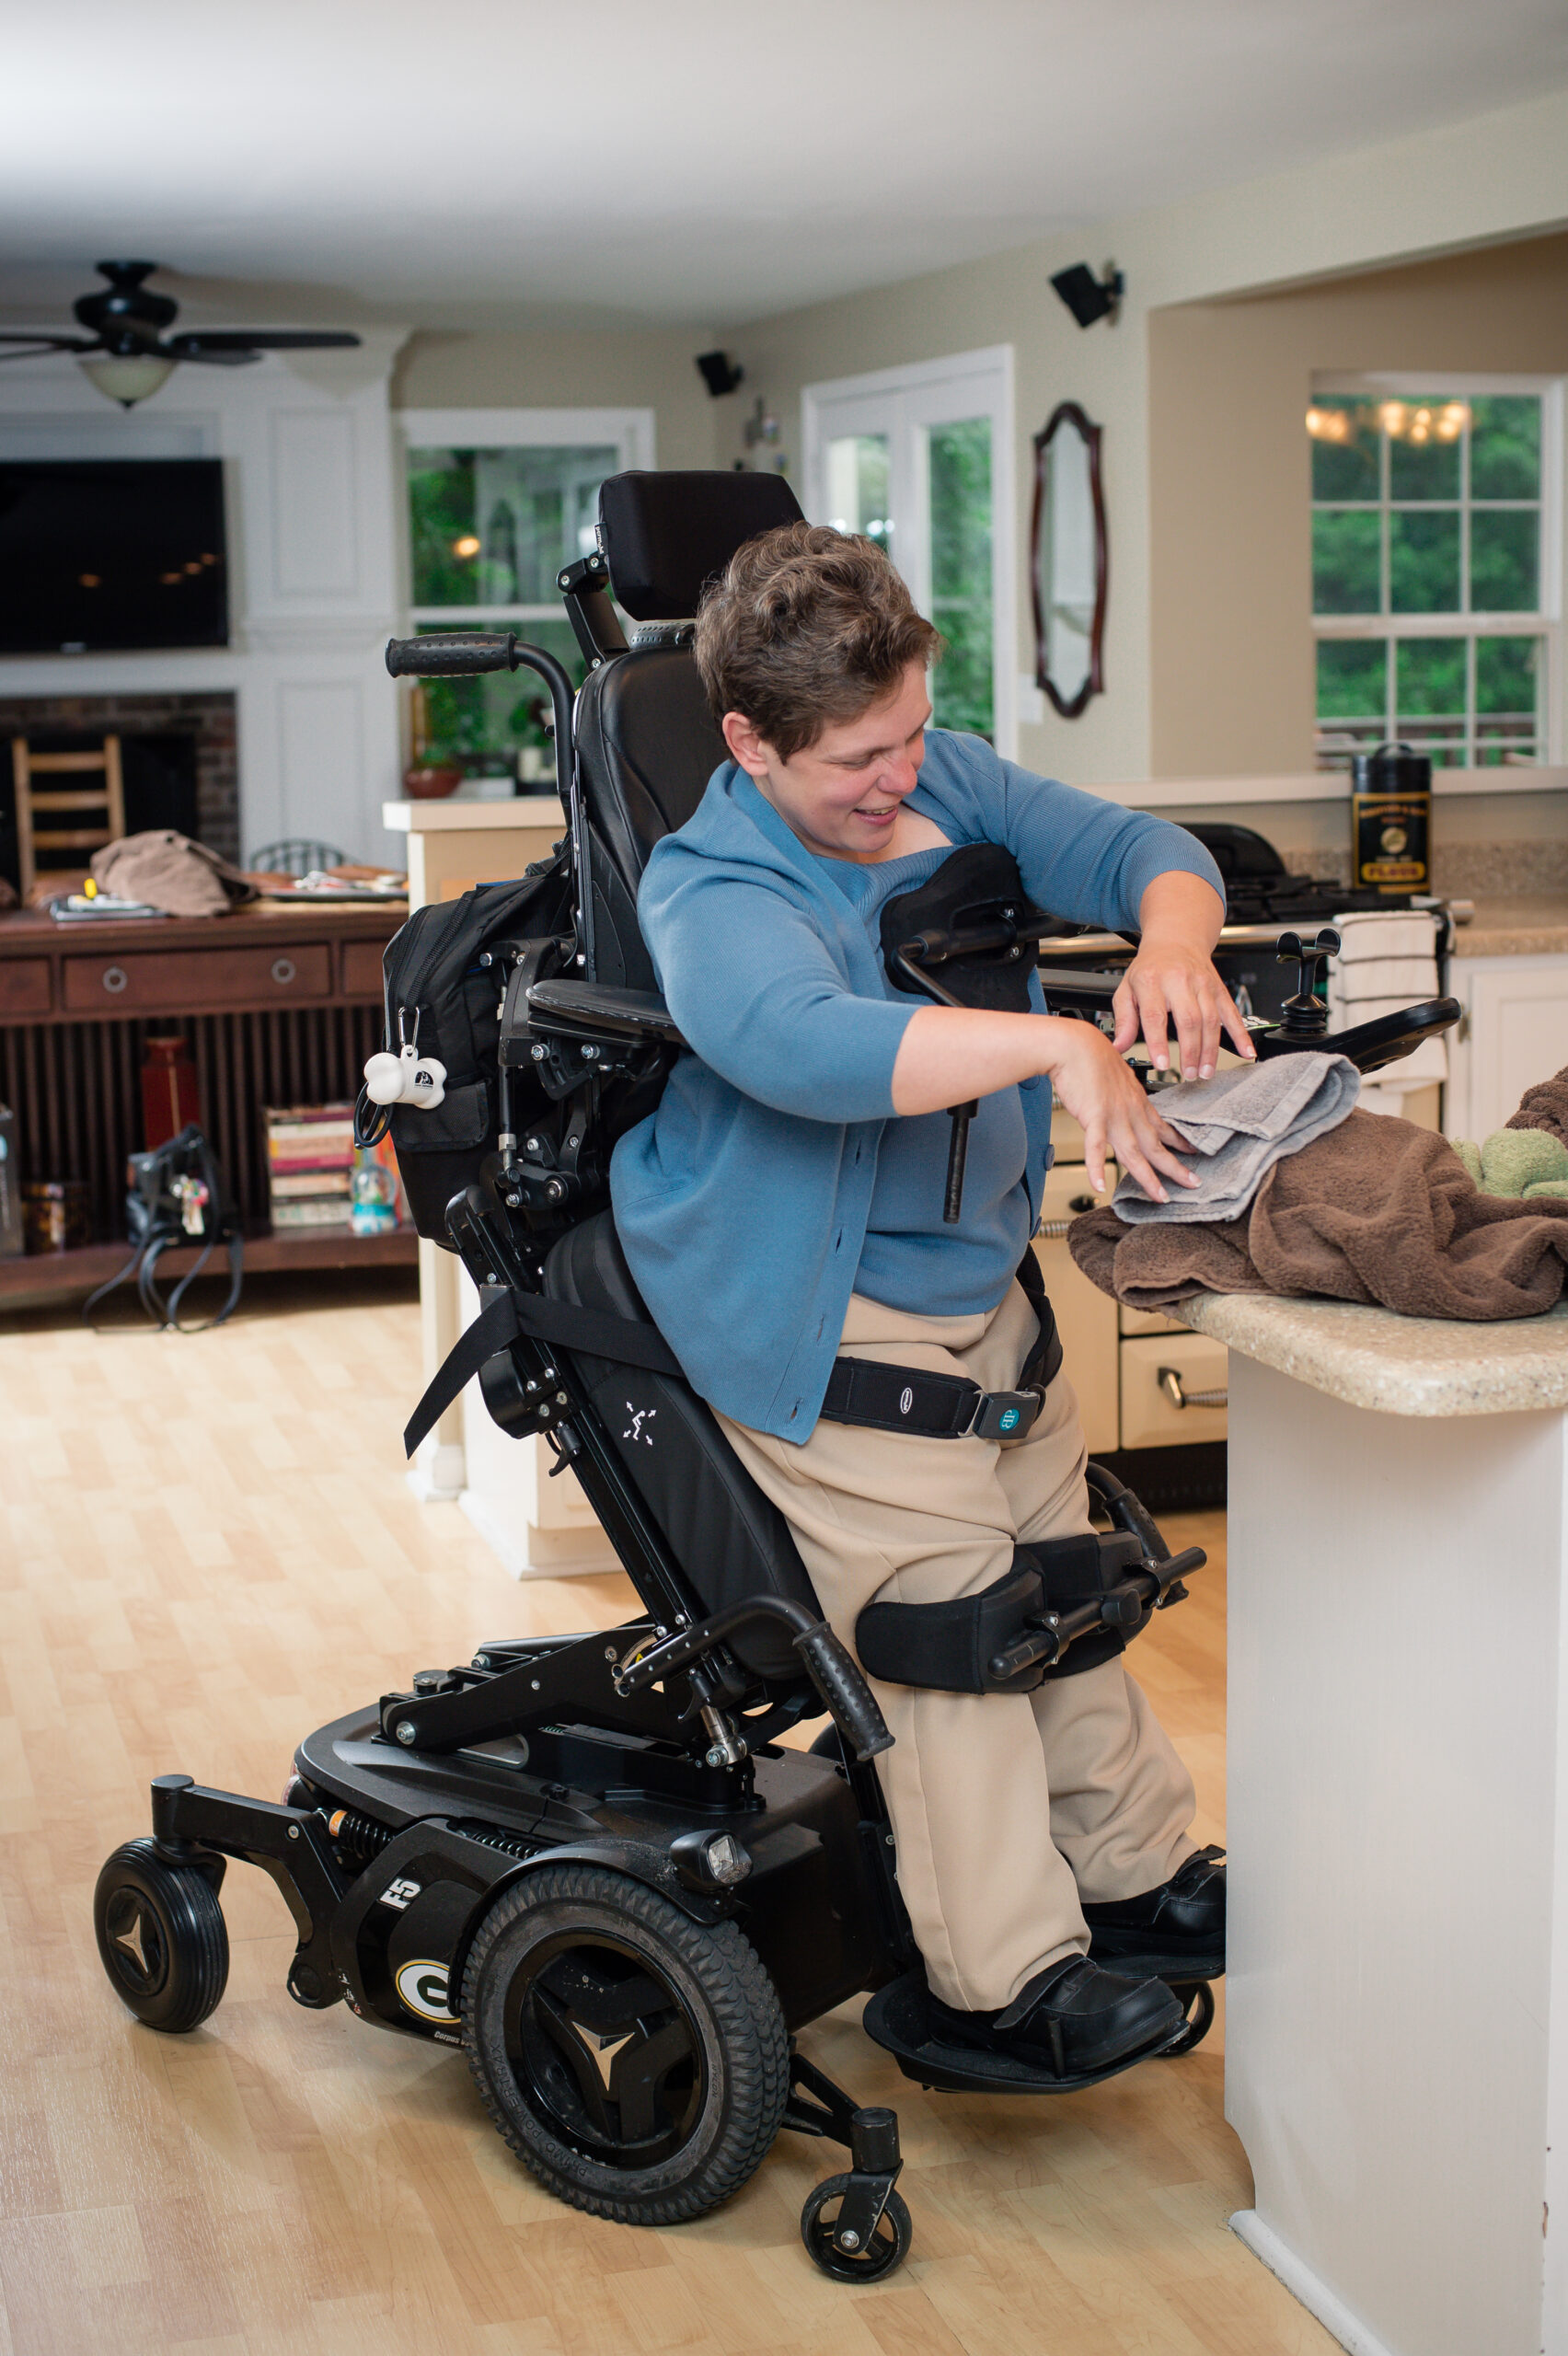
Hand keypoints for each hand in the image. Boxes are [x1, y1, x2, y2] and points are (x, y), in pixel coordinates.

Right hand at [1041, 1020, 1197, 1201]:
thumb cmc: (1089, 1054)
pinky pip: (1095, 1147)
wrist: (1073, 1044)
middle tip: (1193, 1184)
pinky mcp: (1093, 1117)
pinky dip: (1097, 1167)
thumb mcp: (1116, 1073)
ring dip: (1148, 1178)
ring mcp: (1113, 1116)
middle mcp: (1129, 1112)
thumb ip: (1120, 1089)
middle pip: (1156, 1146)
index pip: (1162, 1126)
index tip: (1192, 1152)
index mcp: (1136, 1101)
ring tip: (1159, 1196)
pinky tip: (1100, 1185)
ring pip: (1135, 1153)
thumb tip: (1119, 1094)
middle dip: (1176, 1168)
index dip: (1178, 1142)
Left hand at [1112, 936, 1253, 1081]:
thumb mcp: (1127, 989)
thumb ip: (1124, 1020)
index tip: (1162, 1064)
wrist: (1176, 939)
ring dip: (1210, 1049)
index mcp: (1152, 981)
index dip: (1159, 1042)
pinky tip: (1246, 1052)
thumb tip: (1118, 1047)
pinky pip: (1232, 1013)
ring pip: (1211, 1020)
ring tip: (1205, 1072)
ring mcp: (1203, 985)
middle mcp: (1179, 981)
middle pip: (1189, 1020)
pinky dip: (1241, 1034)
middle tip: (1188, 1074)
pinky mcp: (1219, 989)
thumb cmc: (1150, 968)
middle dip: (1191, 1051)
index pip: (1155, 1016)